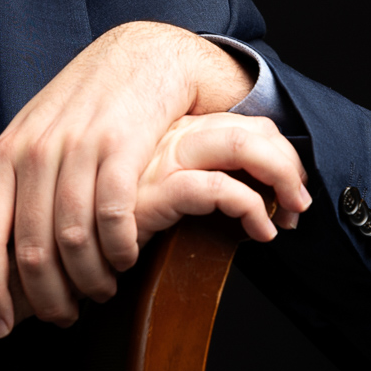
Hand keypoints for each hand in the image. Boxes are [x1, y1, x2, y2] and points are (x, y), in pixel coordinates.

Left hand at [0, 21, 257, 338]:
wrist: (142, 56)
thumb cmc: (88, 106)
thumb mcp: (38, 134)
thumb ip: (17, 182)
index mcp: (7, 151)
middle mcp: (36, 149)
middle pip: (29, 248)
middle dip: (46, 297)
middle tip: (64, 317)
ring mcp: (78, 146)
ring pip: (71, 240)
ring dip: (88, 280)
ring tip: (100, 290)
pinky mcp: (122, 145)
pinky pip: (113, 217)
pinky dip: (118, 250)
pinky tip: (127, 257)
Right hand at [133, 112, 310, 244]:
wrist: (72, 247)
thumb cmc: (121, 224)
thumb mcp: (164, 191)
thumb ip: (199, 180)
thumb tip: (262, 193)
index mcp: (175, 128)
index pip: (245, 123)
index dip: (280, 155)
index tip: (290, 191)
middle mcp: (170, 133)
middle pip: (251, 129)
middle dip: (289, 166)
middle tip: (298, 205)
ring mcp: (161, 157)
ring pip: (241, 145)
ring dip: (281, 180)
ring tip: (289, 214)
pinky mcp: (154, 189)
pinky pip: (219, 188)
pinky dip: (252, 209)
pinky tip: (260, 232)